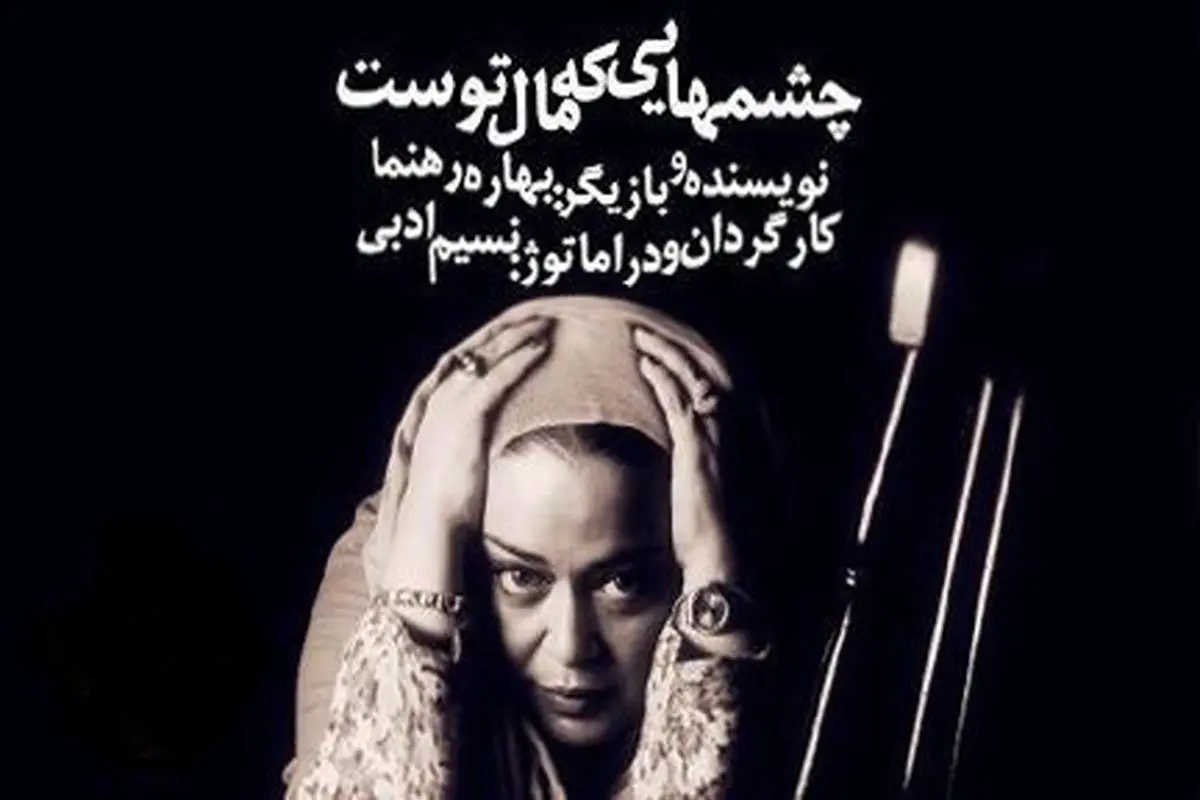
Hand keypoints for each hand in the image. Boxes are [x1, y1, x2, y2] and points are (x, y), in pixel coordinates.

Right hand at [375, 316, 553, 558]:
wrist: (432, 522)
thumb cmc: (444, 508)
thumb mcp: (454, 470)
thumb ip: (465, 453)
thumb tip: (479, 455)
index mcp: (436, 413)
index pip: (463, 368)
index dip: (488, 350)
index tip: (510, 336)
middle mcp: (442, 402)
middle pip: (476, 355)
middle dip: (504, 335)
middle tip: (532, 319)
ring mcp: (454, 405)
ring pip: (489, 359)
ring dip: (517, 338)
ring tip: (543, 324)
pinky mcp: (471, 415)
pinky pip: (501, 377)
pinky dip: (521, 358)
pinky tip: (541, 347)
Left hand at [632, 327, 737, 586]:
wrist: (722, 562)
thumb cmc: (713, 540)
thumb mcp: (708, 499)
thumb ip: (702, 474)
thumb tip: (688, 468)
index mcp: (733, 444)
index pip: (713, 391)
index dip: (691, 368)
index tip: (666, 355)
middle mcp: (730, 435)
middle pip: (707, 374)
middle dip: (678, 349)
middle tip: (649, 333)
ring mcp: (717, 439)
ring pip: (694, 379)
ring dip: (668, 354)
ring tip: (642, 338)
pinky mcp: (698, 449)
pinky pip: (679, 400)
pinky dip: (663, 377)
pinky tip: (645, 363)